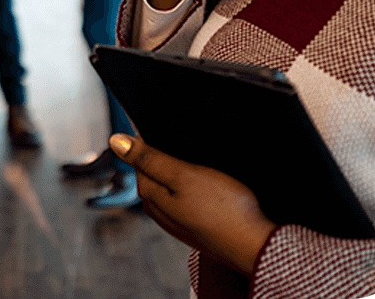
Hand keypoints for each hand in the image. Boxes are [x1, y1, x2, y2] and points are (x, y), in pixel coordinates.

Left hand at [110, 134, 276, 276]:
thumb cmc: (224, 210)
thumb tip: (116, 141)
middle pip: (153, 174)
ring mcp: (179, 223)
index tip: (164, 128)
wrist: (258, 246)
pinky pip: (188, 200)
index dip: (148, 141)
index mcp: (152, 197)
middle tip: (183, 143)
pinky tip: (210, 182)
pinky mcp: (198, 227)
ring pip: (171, 187)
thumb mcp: (183, 176)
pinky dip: (193, 187)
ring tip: (199, 161)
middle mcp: (161, 213)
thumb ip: (149, 159)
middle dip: (163, 156)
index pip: (138, 161)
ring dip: (180, 172)